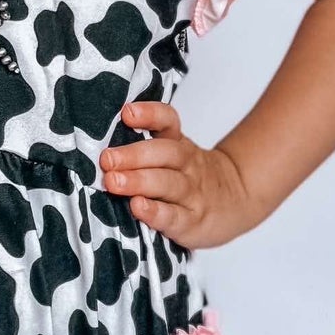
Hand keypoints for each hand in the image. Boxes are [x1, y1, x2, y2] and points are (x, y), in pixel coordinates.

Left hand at [100, 100, 258, 248]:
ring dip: (138, 182)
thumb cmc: (191, 177)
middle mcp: (187, 165)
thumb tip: (98, 142)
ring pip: (167, 183)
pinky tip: (138, 207)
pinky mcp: (193, 221)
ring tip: (113, 182)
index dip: (150, 115)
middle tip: (107, 159)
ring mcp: (192, 193)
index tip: (127, 112)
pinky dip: (156, 212)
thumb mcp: (176, 154)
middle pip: (164, 154)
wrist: (236, 200)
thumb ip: (144, 147)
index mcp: (179, 145)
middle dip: (133, 155)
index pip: (168, 122)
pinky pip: (175, 216)